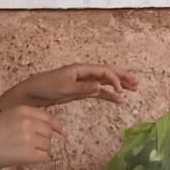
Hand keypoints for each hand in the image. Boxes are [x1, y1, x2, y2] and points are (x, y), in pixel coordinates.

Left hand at [0, 64, 139, 108]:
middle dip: (123, 77)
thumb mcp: (63, 88)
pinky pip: (99, 92)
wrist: (32, 94)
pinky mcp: (81, 91)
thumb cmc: (45, 87)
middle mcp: (85, 73)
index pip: (103, 71)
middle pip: (108, 73)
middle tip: (137, 83)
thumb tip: (100, 87)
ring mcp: (84, 82)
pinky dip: (109, 95)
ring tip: (134, 89)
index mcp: (81, 69)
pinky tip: (118, 100)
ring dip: (119, 85)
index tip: (121, 91)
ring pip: (106, 82)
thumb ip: (82, 88)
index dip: (115, 79)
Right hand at [0, 106, 62, 169]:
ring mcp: (29, 138)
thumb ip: (24, 119)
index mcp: (22, 110)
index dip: (56, 126)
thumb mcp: (5, 117)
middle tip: (30, 147)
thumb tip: (44, 127)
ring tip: (22, 152)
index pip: (48, 117)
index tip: (60, 131)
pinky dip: (38, 160)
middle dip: (43, 140)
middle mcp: (28, 122)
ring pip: (47, 146)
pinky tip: (26, 159)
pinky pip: (44, 157)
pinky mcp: (28, 154)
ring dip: (39, 150)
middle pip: (49, 132)